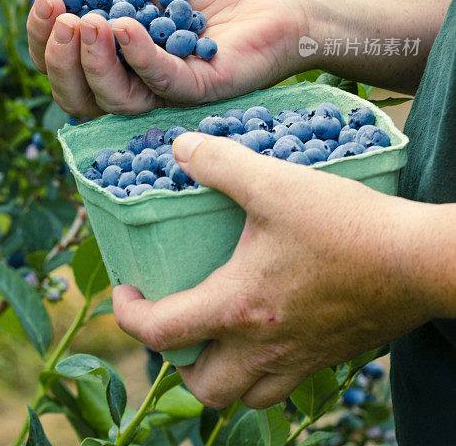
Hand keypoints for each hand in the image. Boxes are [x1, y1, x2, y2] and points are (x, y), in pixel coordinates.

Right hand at [26, 0, 305, 115]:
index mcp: (114, 51)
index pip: (63, 59)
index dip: (44, 37)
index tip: (46, 3)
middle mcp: (132, 78)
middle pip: (76, 92)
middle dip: (59, 59)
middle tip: (64, 22)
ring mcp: (163, 91)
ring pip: (111, 98)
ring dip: (92, 61)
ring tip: (90, 23)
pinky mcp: (195, 93)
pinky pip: (157, 84)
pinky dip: (137, 56)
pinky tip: (125, 27)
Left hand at [113, 133, 442, 409]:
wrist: (418, 261)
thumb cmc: (345, 225)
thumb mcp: (275, 183)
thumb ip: (221, 163)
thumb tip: (180, 148)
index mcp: (238, 307)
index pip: (160, 334)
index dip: (128, 317)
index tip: (125, 292)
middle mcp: (263, 346)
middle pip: (202, 388)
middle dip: (174, 363)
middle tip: (174, 321)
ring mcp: (300, 358)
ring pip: (243, 397)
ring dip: (219, 374)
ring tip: (215, 335)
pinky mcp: (330, 356)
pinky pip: (284, 384)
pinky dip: (263, 370)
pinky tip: (268, 330)